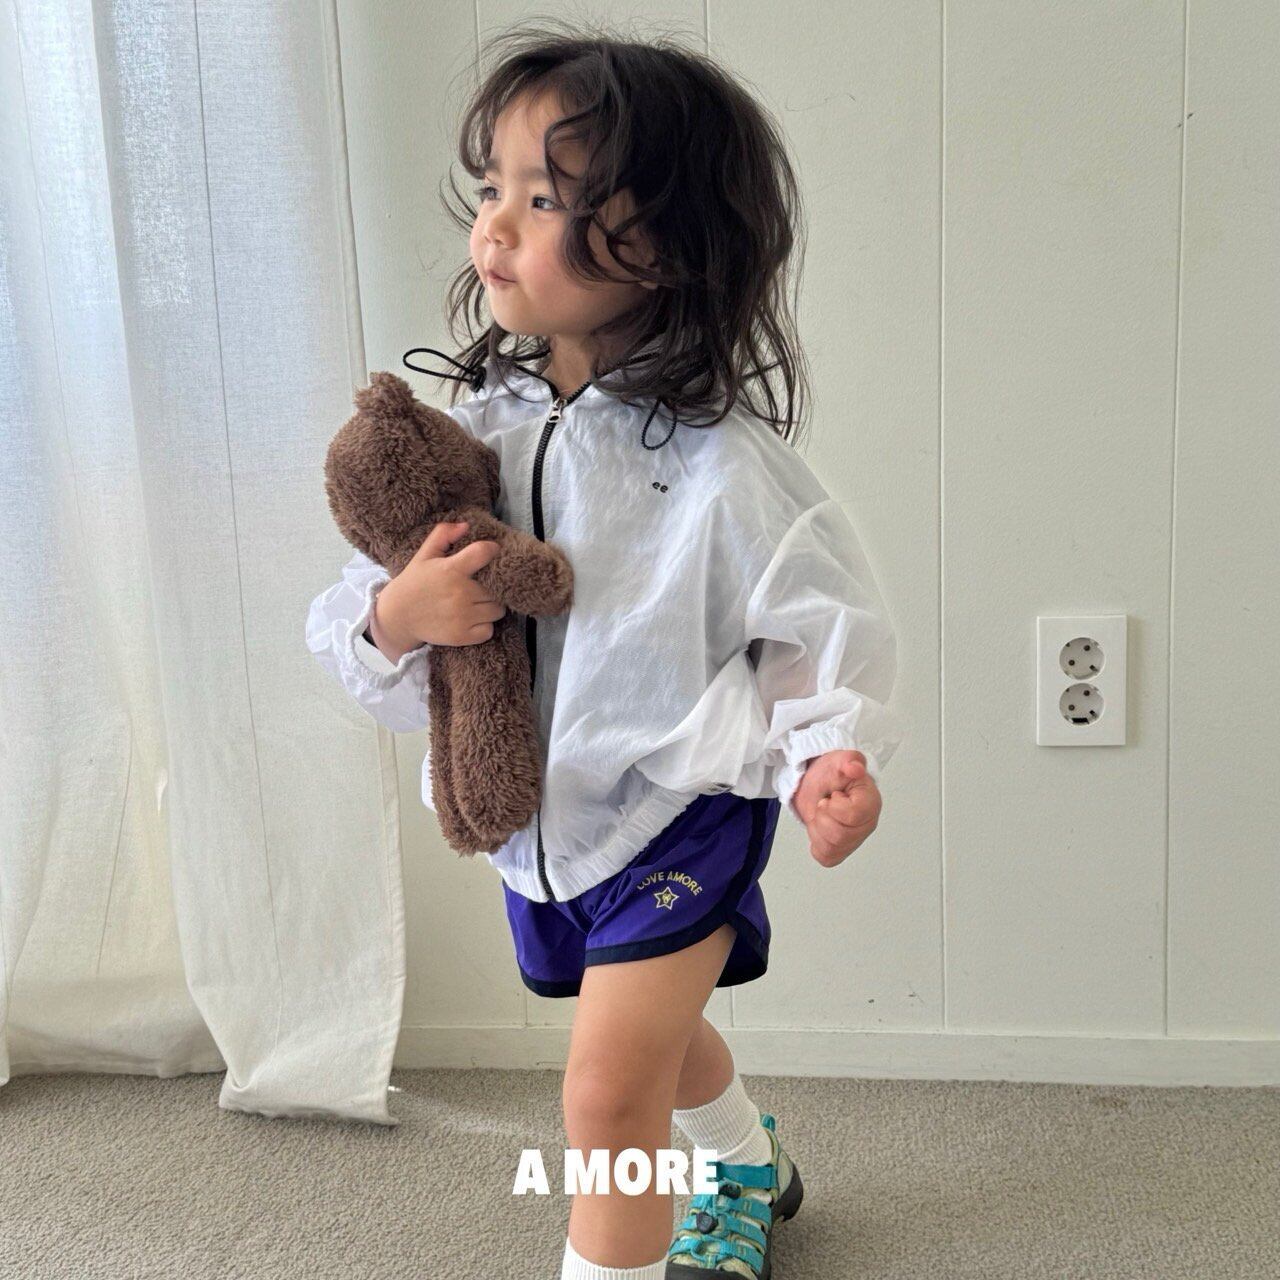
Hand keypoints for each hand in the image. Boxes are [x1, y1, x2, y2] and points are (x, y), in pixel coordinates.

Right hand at [374, 520, 505, 657]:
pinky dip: (484, 626)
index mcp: (451, 570)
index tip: (490, 553)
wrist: (397, 617)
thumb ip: (443, 534)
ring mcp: (462, 616)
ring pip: (498, 610)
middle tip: (480, 586)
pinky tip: (472, 620)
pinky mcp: (462, 636)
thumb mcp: (424, 555)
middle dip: (492, 586)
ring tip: (478, 603)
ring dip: (491, 606)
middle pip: (496, 588)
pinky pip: (489, 630)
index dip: (492, 550)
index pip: (484, 553)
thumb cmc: (414, 583)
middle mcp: (460, 593)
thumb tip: (465, 525)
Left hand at [791, 750, 881, 867]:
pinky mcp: (840, 851)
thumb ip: (849, 760)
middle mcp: (866, 825)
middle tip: (824, 803)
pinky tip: (820, 827)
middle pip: (840, 836)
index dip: (835, 805)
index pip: (853, 816)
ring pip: (831, 848)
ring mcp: (854, 840)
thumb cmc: (831, 773)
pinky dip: (816, 842)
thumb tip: (856, 767)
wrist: (817, 783)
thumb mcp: (838, 760)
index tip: (833, 795)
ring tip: (823, 814)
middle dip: (823, 817)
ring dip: (817, 828)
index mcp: (871, 803)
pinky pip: (826, 857)